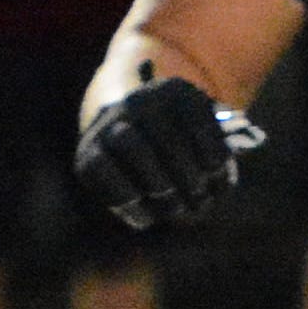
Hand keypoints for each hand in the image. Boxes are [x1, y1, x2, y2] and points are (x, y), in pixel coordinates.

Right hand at [79, 78, 244, 230]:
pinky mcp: (87, 153)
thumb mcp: (201, 138)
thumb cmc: (177, 144)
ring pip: (134, 148)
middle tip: (199, 204)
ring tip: (176, 209)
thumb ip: (217, 156)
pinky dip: (129, 200)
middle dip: (189, 180)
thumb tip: (221, 183)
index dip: (214, 157)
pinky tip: (146, 217)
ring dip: (160, 188)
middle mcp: (140, 100)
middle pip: (169, 141)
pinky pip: (104, 173)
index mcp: (176, 91)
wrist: (124, 131)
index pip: (199, 121)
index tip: (217, 177)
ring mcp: (110, 123)